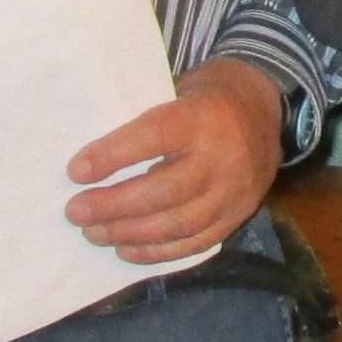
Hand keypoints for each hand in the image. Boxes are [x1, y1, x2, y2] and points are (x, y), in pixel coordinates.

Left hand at [67, 59, 285, 264]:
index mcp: (203, 116)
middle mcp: (222, 157)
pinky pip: (195, 242)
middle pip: (164, 190)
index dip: (112, 156)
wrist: (265, 109)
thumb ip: (147, 120)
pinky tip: (125, 249)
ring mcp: (234, 192)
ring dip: (129, 233)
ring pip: (178, 223)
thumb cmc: (208, 98)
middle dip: (114, 205)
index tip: (76, 171)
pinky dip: (157, 251)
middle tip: (76, 211)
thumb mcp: (180, 90)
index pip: (153, 137)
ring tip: (94, 233)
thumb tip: (93, 158)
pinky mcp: (238, 216)